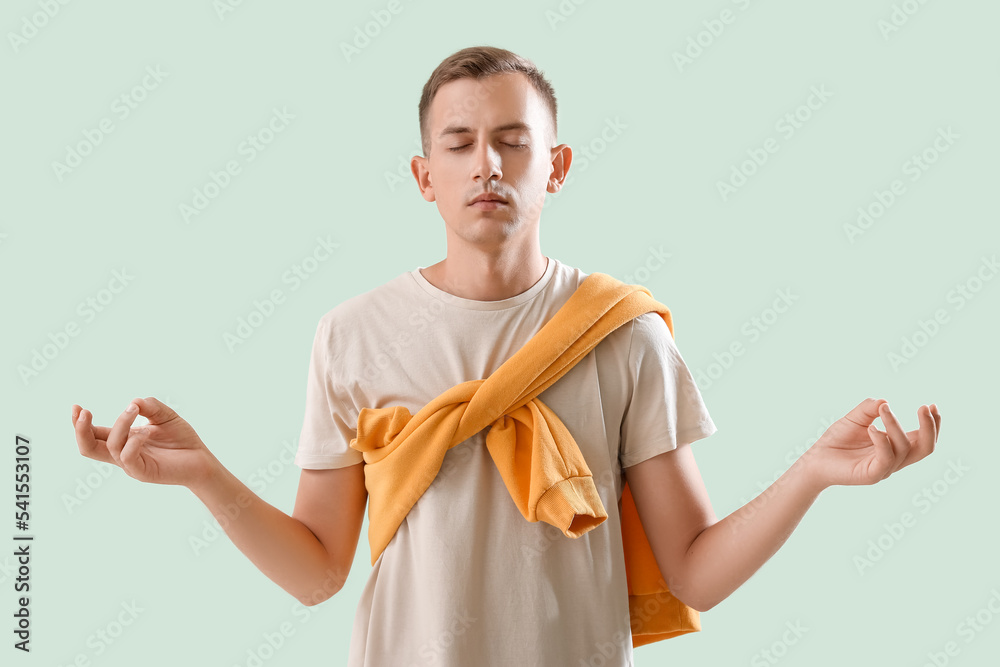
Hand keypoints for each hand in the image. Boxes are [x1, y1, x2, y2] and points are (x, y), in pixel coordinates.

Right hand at [71, 396, 218, 487]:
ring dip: (120, 424)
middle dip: (80, 430)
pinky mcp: (143, 472)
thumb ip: (149, 406)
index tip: (77, 407)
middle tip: (84, 411)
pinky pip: (127, 458)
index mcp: (123, 440)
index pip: (94, 434)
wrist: (201, 459)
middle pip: (88, 447)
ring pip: (110, 446)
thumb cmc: (181, 439)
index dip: (80, 423)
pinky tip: (145, 432)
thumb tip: (134, 402)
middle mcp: (122, 453)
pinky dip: (133, 441)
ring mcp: (131, 464)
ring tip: (134, 410)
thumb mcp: (165, 416)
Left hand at [802, 398, 940, 488]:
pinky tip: (871, 428)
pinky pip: (885, 458)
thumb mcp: (855, 419)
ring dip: (895, 425)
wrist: (815, 459)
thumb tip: (884, 402)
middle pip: (926, 448)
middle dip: (930, 427)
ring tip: (883, 410)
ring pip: (904, 448)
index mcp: (896, 446)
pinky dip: (882, 440)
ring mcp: (884, 468)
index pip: (924, 439)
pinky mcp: (871, 475)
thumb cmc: (837, 440)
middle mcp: (895, 459)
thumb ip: (869, 409)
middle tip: (923, 407)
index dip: (933, 424)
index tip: (932, 405)